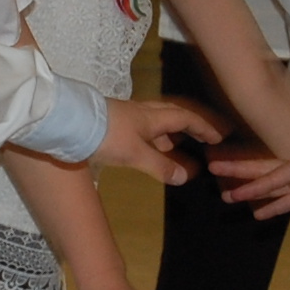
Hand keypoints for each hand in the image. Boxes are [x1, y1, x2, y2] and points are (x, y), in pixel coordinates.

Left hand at [93, 95, 221, 185]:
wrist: (70, 122)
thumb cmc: (106, 136)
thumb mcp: (135, 154)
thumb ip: (160, 165)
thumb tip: (184, 176)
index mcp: (152, 116)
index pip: (186, 118)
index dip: (203, 127)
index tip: (219, 137)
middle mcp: (143, 113)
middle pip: (174, 115)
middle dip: (191, 125)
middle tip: (204, 137)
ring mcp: (127, 117)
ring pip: (157, 122)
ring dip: (171, 133)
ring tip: (179, 146)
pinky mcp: (114, 124)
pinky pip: (143, 129)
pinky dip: (154, 138)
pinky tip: (150, 148)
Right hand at [212, 135, 289, 216]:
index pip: (272, 172)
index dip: (249, 175)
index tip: (227, 176)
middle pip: (262, 173)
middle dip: (238, 174)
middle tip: (212, 170)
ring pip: (270, 189)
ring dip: (250, 193)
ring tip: (227, 197)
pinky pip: (287, 204)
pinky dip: (272, 208)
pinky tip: (257, 214)